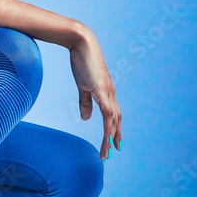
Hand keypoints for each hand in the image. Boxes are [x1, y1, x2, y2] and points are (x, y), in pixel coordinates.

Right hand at [69, 27, 121, 160]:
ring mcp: (108, 92)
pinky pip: (107, 113)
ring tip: (108, 151)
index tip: (113, 143)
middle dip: (115, 137)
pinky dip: (108, 126)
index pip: (113, 115)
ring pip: (113, 120)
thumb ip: (85, 102)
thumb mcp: (83, 85)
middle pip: (117, 120)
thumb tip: (86, 118)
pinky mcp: (102, 90)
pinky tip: (106, 136)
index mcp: (106, 92)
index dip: (114, 129)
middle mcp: (111, 94)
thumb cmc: (81, 61)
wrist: (81, 44)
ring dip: (111, 136)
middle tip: (114, 152)